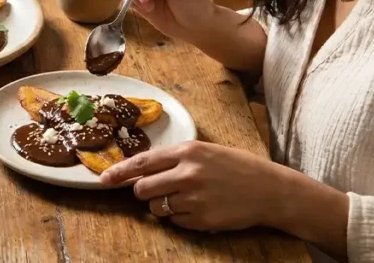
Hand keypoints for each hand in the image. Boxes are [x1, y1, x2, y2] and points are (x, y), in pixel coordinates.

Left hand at [99, 141, 287, 230]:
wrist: (270, 190)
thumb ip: (175, 159)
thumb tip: (142, 172)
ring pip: (156, 207)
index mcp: (188, 152)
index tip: (103, 179)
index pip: (143, 162)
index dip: (120, 172)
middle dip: (144, 192)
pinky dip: (181, 217)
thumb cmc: (237, 167)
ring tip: (186, 198)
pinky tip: (200, 208)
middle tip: (158, 190)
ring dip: (162, 206)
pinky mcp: (201, 219)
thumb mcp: (206, 152)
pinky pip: (175, 221)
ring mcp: (194, 198)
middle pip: (143, 188)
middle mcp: (187, 173)